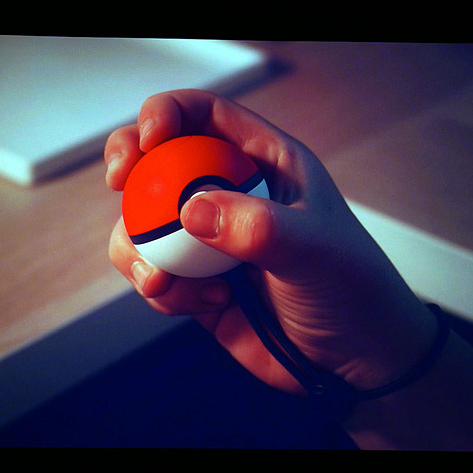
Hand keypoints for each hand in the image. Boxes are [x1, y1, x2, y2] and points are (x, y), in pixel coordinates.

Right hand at [105, 89, 436, 396]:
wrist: (353, 359)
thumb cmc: (352, 290)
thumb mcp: (315, 250)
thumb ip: (258, 226)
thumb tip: (191, 211)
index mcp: (265, 164)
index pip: (205, 116)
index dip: (168, 113)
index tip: (149, 138)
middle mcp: (230, 195)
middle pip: (159, 159)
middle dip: (131, 164)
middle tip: (120, 182)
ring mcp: (209, 241)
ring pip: (142, 224)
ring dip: (138, 249)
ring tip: (164, 282)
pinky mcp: (196, 284)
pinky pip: (154, 276)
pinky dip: (163, 292)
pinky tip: (209, 306)